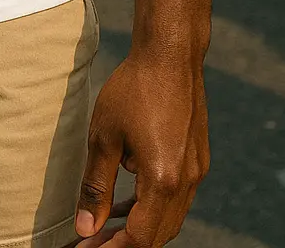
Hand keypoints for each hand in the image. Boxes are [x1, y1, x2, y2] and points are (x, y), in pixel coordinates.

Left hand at [75, 52, 207, 247]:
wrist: (171, 54)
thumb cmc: (135, 89)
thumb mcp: (104, 137)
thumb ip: (97, 186)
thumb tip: (87, 228)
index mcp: (164, 180)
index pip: (141, 238)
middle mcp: (187, 182)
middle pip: (158, 234)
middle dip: (126, 242)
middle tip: (93, 241)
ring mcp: (196, 171)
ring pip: (169, 217)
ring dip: (140, 226)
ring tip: (106, 225)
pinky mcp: (197, 158)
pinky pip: (176, 196)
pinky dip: (152, 205)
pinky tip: (127, 198)